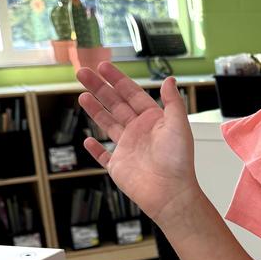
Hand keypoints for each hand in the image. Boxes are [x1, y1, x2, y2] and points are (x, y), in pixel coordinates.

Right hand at [76, 62, 199, 224]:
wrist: (170, 192)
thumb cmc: (178, 161)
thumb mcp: (178, 126)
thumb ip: (173, 102)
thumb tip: (170, 79)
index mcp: (153, 120)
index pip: (132, 94)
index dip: (117, 80)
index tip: (103, 67)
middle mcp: (139, 131)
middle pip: (115, 104)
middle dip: (99, 88)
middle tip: (82, 73)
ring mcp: (128, 148)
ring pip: (107, 124)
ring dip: (95, 110)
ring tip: (82, 95)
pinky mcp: (118, 166)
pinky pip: (103, 155)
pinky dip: (95, 149)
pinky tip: (87, 139)